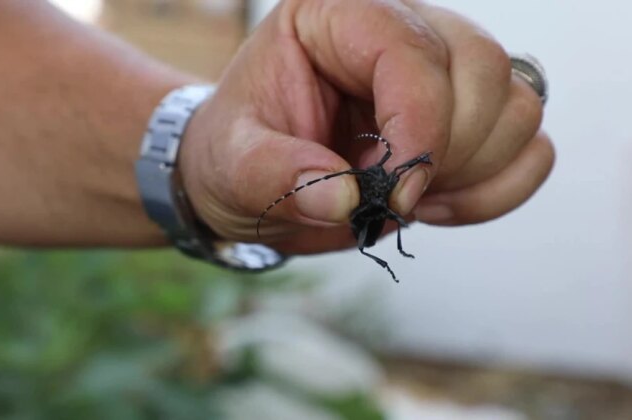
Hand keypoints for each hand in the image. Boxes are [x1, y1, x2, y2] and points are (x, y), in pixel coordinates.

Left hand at [179, 0, 553, 254]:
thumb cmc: (237, 157)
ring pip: (519, 106)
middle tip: (390, 196)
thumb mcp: (233, 165)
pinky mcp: (467, 117)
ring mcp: (443, 71)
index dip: (418, 126)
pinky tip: (438, 204)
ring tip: (407, 198)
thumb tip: (345, 199)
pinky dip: (496, 190)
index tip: (395, 194)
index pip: (412, 50)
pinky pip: (530, 147)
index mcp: (337, 16)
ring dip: (473, 172)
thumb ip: (278, 178)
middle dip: (447, 151)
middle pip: (483, 69)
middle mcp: (401, 30)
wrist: (253, 181)